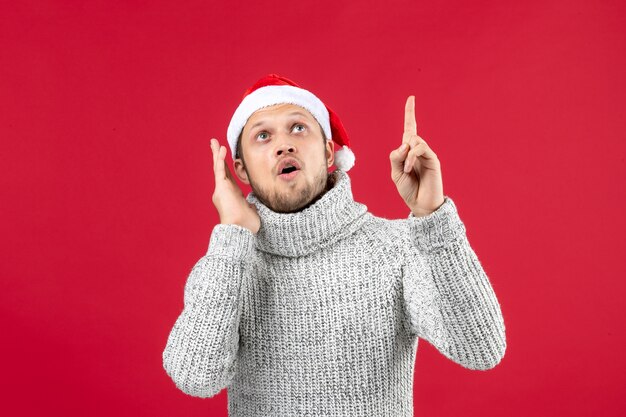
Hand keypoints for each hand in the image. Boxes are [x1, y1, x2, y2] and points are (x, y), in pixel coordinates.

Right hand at [210, 138, 260, 233]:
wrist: (240, 229)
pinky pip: (220, 170)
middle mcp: (223, 191)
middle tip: (215, 145)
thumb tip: (253, 205)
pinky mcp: (221, 188)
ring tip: (214, 142)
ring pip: (218, 167)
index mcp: (231, 195)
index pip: (228, 177)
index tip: (225, 157)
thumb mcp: (250, 212)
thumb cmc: (246, 225)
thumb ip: (250, 206)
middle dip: (217, 156)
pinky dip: (220, 159)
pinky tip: (221, 149)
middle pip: (220, 169)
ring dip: (216, 154)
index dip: (226, 166)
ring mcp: (221, 189)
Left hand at [389, 96, 444, 216]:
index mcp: (408, 152)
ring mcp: (427, 154)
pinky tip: (410, 168)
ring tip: (407, 169)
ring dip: (407, 155)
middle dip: (403, 148)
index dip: (410, 113)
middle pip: (409, 134)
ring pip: (414, 141)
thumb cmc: (409, 190)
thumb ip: (396, 157)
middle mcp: (419, 150)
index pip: (410, 128)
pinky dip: (412, 157)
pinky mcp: (433, 159)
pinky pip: (420, 149)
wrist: (421, 204)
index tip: (411, 98)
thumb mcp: (395, 173)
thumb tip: (404, 144)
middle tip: (404, 166)